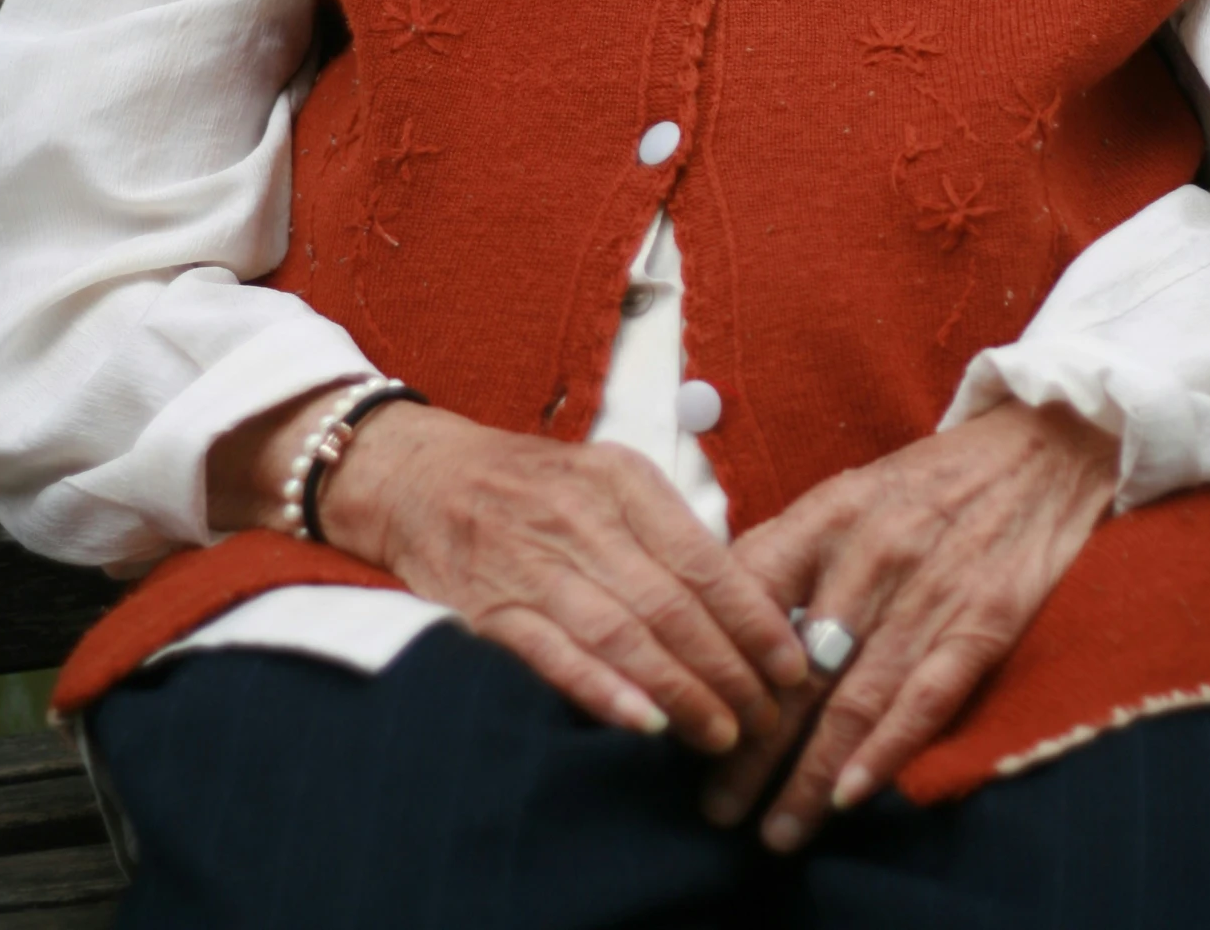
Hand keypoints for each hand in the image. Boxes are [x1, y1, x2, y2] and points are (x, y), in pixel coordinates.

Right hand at [208, 390, 806, 753]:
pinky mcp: (489, 604)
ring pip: (623, 633)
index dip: (754, 617)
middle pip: (673, 604)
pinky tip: (642, 722)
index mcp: (622, 479)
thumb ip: (664, 531)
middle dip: (729, 669)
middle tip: (768, 716)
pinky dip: (601, 689)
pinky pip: (554, 654)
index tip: (791, 663)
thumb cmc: (529, 484)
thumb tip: (743, 600)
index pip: (705, 558)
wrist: (418, 474)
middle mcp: (582, 515)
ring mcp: (533, 560)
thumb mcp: (604, 478)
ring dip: (681, 690)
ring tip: (722, 734)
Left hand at [700, 400, 1117, 849]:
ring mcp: (928, 591)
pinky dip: (885, 751)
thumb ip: (788, 552)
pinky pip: (925, 698)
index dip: (716, 669)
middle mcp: (869, 555)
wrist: (1039, 446)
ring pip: (854, 699)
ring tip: (776, 831)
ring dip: (809, 775)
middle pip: (796, 670)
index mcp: (826, 517)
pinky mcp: (983, 620)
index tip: (689, 725)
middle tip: (716, 808)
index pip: (749, 600)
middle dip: (751, 749)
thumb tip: (720, 614)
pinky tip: (849, 794)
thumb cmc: (930, 480)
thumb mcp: (847, 494)